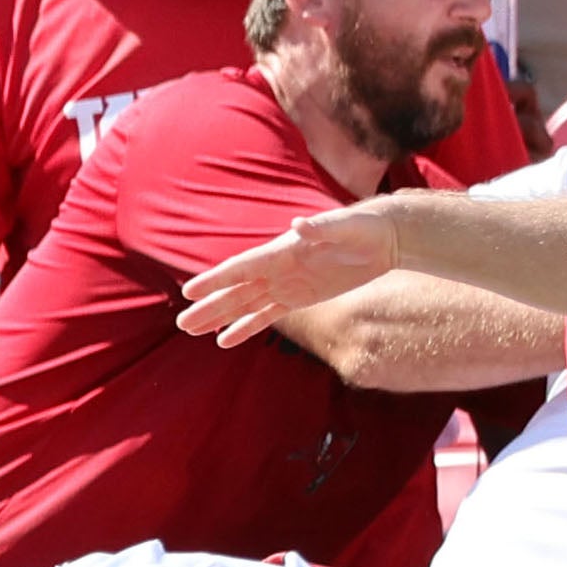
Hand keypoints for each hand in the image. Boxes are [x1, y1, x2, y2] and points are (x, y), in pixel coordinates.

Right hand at [177, 204, 405, 345]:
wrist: (383, 238)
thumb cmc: (364, 228)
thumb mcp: (345, 227)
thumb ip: (320, 228)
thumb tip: (298, 224)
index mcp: (282, 250)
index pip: (242, 268)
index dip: (215, 280)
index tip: (189, 292)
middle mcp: (278, 269)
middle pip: (236, 291)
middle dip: (210, 307)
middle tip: (183, 323)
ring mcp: (286, 284)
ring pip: (245, 305)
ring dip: (220, 318)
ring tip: (193, 332)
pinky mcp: (299, 298)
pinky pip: (266, 316)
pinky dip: (246, 328)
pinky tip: (226, 341)